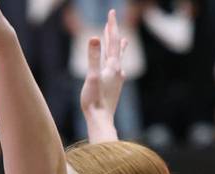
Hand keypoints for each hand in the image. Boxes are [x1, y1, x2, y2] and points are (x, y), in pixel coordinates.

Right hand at [80, 10, 126, 124]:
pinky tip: (119, 68)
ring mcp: (117, 79)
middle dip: (113, 33)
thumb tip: (94, 37)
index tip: (112, 12)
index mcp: (112, 66)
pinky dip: (116, 62)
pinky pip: (117, 69)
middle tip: (112, 20)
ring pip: (118, 58)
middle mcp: (117, 71)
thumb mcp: (91, 76)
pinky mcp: (114, 87)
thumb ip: (93, 57)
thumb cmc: (94, 100)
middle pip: (116, 47)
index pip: (113, 41)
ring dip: (118, 47)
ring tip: (123, 40)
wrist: (101, 120)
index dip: (111, 26)